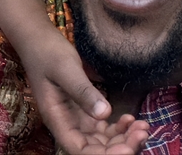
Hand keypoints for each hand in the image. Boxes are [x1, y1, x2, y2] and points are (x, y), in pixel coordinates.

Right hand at [0, 0, 147, 153]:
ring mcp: (76, 118)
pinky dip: (119, 127)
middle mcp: (67, 124)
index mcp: (57, 119)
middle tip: (143, 132)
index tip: (127, 147)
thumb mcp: (65, 69)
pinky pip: (103, 127)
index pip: (80, 150)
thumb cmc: (47, 51)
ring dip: (123, 138)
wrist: (37, 37)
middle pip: (94, 149)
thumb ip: (83, 91)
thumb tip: (105, 114)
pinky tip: (131, 118)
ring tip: (143, 127)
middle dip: (120, 146)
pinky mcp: (84, 110)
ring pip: (102, 141)